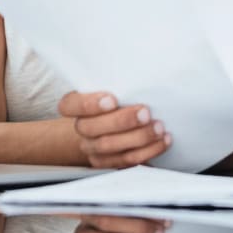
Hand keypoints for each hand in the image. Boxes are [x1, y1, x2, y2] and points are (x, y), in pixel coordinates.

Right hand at [57, 92, 171, 167]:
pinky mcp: (109, 163)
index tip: (112, 100)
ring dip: (139, 137)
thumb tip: (142, 69)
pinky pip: (126, 161)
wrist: (115, 123)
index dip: (89, 104)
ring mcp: (93, 148)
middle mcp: (81, 128)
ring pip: (110, 146)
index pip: (69, 105)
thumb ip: (119, 82)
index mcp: (75, 105)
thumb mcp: (114, 85)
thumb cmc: (119, 97)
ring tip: (158, 127)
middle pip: (92, 128)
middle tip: (145, 113)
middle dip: (122, 121)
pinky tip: (162, 140)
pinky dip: (148, 151)